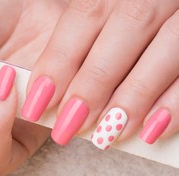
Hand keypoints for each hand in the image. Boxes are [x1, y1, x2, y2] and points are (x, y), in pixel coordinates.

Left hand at [23, 0, 178, 148]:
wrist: (159, 6)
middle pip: (127, 28)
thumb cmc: (113, 21)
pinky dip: (177, 102)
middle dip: (94, 83)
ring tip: (106, 134)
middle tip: (69, 124)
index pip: (85, 15)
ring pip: (167, 46)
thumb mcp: (90, 10)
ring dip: (135, 96)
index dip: (59, 61)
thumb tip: (40, 87)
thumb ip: (70, 41)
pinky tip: (152, 129)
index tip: (38, 101)